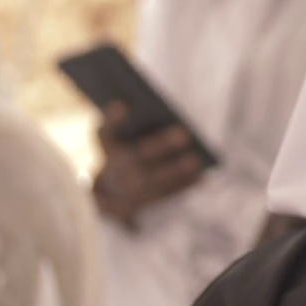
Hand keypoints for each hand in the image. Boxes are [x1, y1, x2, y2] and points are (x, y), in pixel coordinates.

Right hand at [92, 104, 207, 227]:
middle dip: (161, 145)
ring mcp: (128, 187)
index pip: (106, 130)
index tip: (124, 103)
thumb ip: (136, 121)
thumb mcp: (126, 134)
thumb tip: (163, 110)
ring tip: (195, 159)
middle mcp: (115, 167)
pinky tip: (199, 173)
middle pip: (138, 155)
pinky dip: (182, 184)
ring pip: (152, 179)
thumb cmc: (128, 148)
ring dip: (175, 170)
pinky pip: (164, 194)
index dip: (113, 118)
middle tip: (184, 133)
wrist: (114, 191)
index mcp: (109, 144)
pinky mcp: (144, 202)